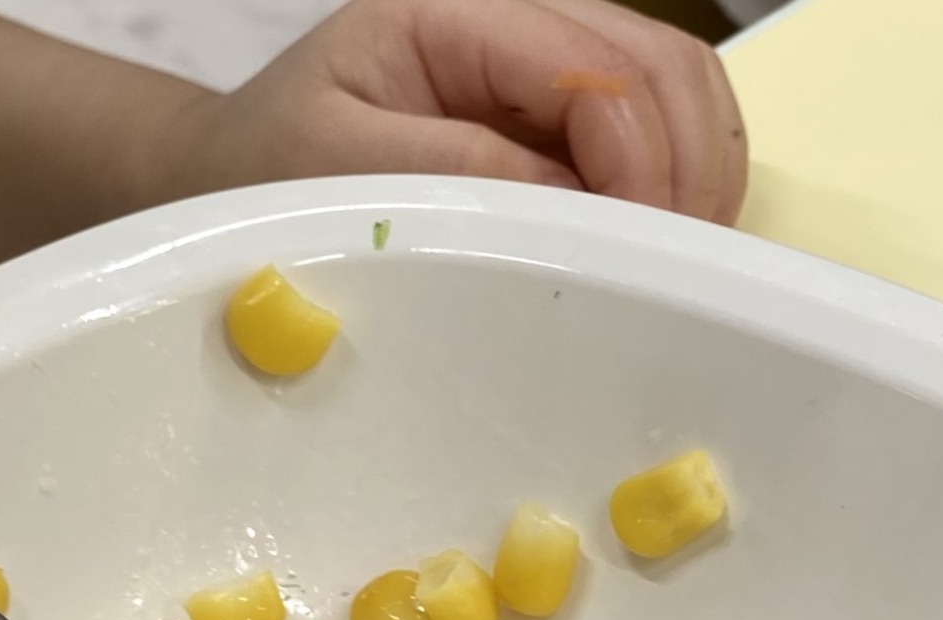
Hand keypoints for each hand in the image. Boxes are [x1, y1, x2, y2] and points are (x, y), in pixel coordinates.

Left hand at [174, 0, 748, 225]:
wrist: (243, 170)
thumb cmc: (273, 169)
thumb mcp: (337, 173)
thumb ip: (456, 175)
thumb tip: (573, 203)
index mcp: (454, 12)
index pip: (596, 67)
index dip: (638, 160)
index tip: (635, 252)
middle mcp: (518, 18)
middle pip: (663, 65)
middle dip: (685, 169)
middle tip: (668, 270)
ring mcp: (553, 56)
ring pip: (683, 88)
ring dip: (699, 175)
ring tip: (666, 261)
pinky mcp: (571, 104)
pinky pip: (668, 124)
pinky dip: (685, 180)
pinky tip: (656, 240)